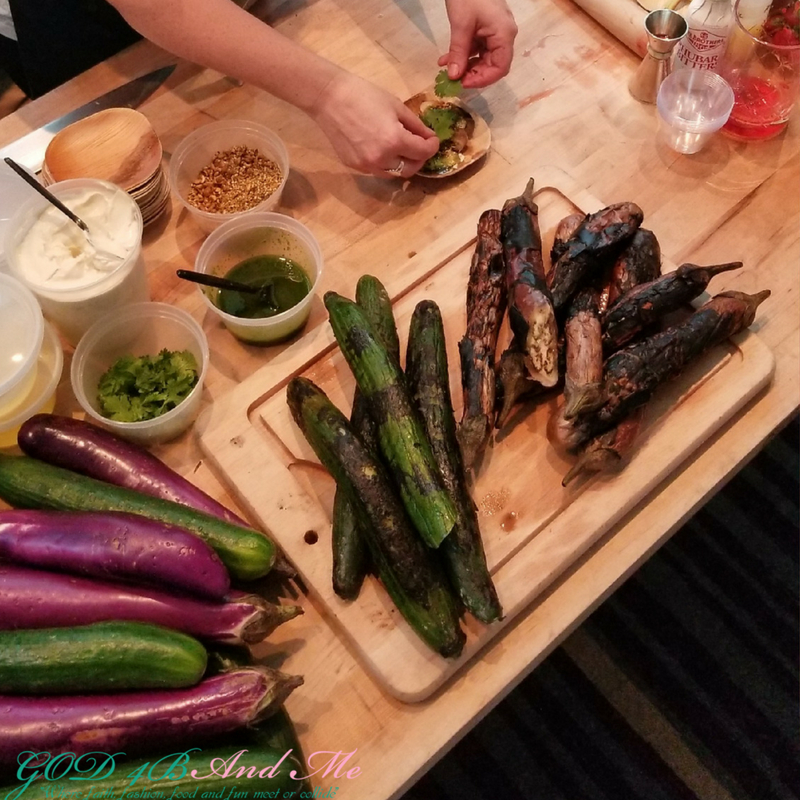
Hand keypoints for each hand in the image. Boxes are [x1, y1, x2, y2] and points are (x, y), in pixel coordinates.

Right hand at [312, 72, 439, 177]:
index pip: (423, 152)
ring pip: (393, 174)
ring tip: (402, 149)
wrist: (329, 98)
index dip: (432, 146)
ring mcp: (366, 166)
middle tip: (420, 147)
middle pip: (410, 169)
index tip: (433, 140)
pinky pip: (377, 170)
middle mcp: (382, 159)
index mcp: (394, 141)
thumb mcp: (396, 106)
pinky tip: (383, 149)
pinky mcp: (355, 167)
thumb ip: (415, 125)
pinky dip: (385, 163)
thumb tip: (428, 137)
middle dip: (419, 159)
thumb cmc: (364, 95)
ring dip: (402, 164)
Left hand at [439, 0, 517, 87]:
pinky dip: (464, 55)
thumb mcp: (461, 26)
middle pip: (493, 65)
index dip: (483, 79)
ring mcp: (495, 32)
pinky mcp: (486, 29)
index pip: (500, 68)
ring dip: (465, 66)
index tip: (464, 83)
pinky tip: (447, 59)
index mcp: (504, 34)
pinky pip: (477, 48)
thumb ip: (458, 53)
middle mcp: (504, 36)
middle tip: (454, 78)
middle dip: (473, 74)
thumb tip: (454, 77)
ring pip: (483, 58)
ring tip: (447, 69)